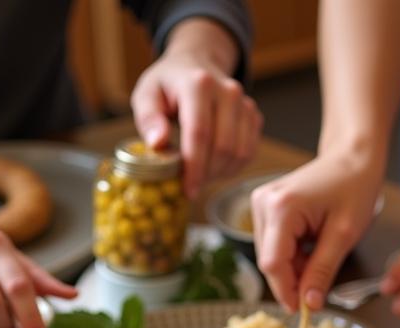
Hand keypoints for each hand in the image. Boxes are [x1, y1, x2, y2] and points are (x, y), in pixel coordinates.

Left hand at [131, 18, 260, 197]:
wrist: (196, 64)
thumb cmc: (167, 85)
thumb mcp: (146, 95)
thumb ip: (148, 119)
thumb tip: (158, 143)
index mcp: (198, 84)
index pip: (200, 134)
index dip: (194, 167)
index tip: (187, 190)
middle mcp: (228, 91)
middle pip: (223, 147)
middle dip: (207, 174)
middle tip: (190, 185)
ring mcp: (244, 103)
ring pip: (239, 153)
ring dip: (219, 173)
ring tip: (200, 175)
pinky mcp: (253, 116)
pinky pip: (248, 152)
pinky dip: (232, 167)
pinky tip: (214, 167)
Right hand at [252, 153, 383, 311]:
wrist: (352, 157)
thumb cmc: (354, 188)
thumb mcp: (343, 235)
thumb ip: (322, 271)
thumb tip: (309, 305)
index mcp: (282, 208)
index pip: (273, 263)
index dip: (286, 291)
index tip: (303, 310)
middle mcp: (263, 204)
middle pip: (270, 261)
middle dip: (293, 280)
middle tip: (319, 286)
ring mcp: (261, 204)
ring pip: (271, 256)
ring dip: (294, 269)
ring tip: (320, 259)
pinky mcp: (264, 208)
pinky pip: (274, 245)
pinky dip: (292, 257)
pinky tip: (311, 250)